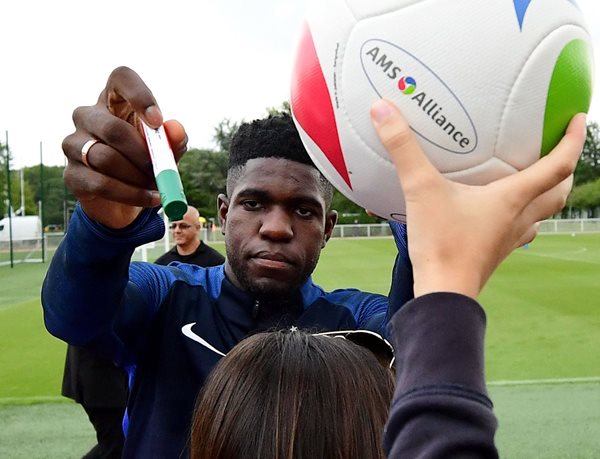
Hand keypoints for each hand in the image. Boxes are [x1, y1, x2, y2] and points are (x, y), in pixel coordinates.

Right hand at [62, 66, 187, 227]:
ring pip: (106, 158)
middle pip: (113, 129)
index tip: (157, 121)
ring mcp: (74, 144)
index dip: (139, 96)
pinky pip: (101, 184)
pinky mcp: (71, 174)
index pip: (121, 78)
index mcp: (114, 100)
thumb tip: (176, 130)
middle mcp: (87, 116)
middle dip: (143, 154)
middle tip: (161, 170)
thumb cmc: (145, 159)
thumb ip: (174, 139)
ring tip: (157, 186)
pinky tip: (151, 198)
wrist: (126, 195)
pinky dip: (132, 194)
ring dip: (138, 177)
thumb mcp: (165, 149)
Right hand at [370, 99, 585, 298]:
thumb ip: (403, 148)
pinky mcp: (495, 252)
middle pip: (558, 192)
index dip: (572, 140)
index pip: (557, 165)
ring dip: (547, 195)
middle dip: (565, 169)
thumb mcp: (420, 189)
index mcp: (512, 198)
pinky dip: (521, 215)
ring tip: (535, 179)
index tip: (577, 119)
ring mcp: (509, 238)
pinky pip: (519, 229)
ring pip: (542, 214)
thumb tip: (383, 109)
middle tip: (559, 150)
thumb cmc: (441, 243)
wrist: (443, 292)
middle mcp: (518, 218)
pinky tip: (499, 212)